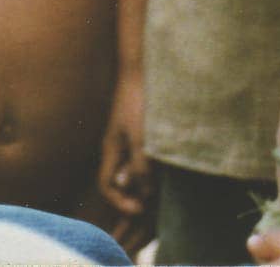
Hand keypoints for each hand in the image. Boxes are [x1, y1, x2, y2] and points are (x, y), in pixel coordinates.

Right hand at [97, 73, 152, 221]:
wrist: (145, 67)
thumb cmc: (139, 100)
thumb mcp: (140, 137)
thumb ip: (140, 166)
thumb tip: (144, 196)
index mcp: (112, 150)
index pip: (107, 186)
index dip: (120, 203)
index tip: (141, 209)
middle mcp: (119, 148)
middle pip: (121, 182)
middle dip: (132, 200)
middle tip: (152, 212)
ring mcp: (130, 139)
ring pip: (136, 171)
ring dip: (147, 185)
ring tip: (165, 195)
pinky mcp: (144, 131)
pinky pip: (146, 158)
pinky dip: (155, 169)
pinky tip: (172, 170)